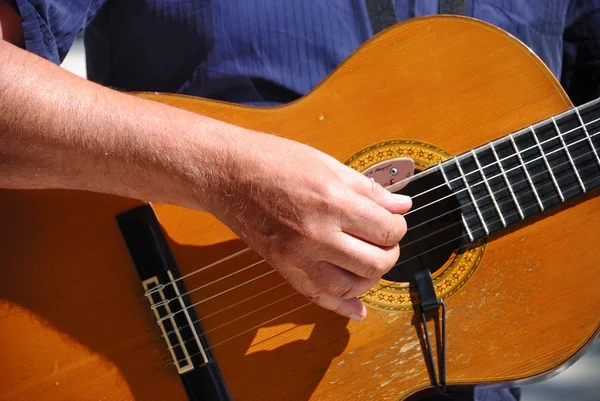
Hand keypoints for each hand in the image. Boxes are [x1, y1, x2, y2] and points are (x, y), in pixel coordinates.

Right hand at [204, 130, 410, 320]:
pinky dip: (343, 308)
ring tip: (370, 263)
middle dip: (390, 252)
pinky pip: (319, 297)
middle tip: (385, 240)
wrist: (226, 173)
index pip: (387, 229)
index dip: (398, 225)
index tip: (393, 219)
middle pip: (376, 262)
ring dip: (371, 278)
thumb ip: (368, 190)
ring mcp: (298, 255)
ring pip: (352, 286)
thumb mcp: (327, 165)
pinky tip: (358, 310)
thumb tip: (402, 205)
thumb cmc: (272, 160)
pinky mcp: (284, 268)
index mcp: (332, 202)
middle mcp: (318, 234)